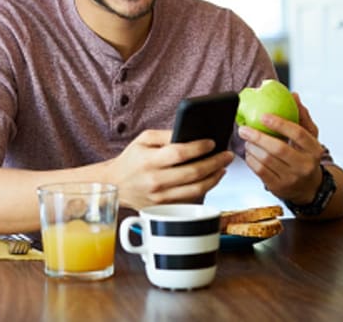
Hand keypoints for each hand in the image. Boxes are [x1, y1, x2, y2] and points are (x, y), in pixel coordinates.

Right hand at [105, 129, 233, 209]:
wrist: (115, 185)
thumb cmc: (132, 159)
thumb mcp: (143, 139)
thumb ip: (165, 135)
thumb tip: (190, 134)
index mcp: (149, 160)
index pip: (179, 153)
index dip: (199, 148)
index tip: (212, 142)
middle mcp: (155, 180)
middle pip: (193, 173)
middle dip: (215, 162)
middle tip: (227, 155)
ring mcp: (160, 197)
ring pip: (196, 189)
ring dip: (214, 178)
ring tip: (223, 167)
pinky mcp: (165, 207)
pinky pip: (190, 199)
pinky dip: (204, 188)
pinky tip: (211, 178)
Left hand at [238, 93, 322, 204]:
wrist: (309, 187)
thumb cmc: (306, 155)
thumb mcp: (310, 137)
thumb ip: (302, 116)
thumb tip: (294, 95)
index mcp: (314, 150)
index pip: (298, 134)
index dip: (280, 124)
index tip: (263, 115)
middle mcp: (305, 165)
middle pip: (278, 149)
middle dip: (258, 137)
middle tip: (244, 128)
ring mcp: (292, 179)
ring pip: (266, 160)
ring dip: (252, 147)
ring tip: (247, 139)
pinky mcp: (279, 188)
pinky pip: (260, 171)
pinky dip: (251, 159)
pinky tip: (249, 152)